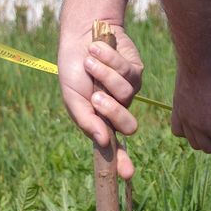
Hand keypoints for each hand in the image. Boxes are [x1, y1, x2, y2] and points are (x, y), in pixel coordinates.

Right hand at [58, 22, 143, 179]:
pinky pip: (128, 73)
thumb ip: (87, 120)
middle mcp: (117, 109)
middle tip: (96, 97)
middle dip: (112, 111)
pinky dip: (110, 60)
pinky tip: (98, 50)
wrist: (81, 36)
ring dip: (104, 75)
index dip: (121, 162)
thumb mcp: (73, 98)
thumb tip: (104, 142)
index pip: (114, 147)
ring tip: (90, 61)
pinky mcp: (137, 72)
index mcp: (100, 120)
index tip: (127, 174)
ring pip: (127, 95)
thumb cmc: (73, 70)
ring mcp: (129, 91)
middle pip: (128, 125)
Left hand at [171, 57, 210, 152]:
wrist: (202, 59)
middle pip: (198, 143)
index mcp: (179, 109)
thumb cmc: (199, 59)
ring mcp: (198, 126)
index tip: (210, 122)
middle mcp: (185, 121)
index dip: (195, 132)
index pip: (181, 131)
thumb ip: (199, 77)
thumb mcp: (195, 72)